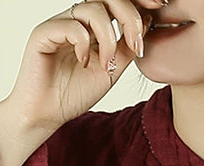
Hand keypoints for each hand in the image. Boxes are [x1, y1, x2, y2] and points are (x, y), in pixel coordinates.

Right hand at [0, 0, 165, 139]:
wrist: (46, 115)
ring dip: (108, 36)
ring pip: (92, 8)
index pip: (116, 3)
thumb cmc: (73, 94)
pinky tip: (84, 63)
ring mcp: (60, 24)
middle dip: (129, 15)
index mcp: (92, 27)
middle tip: (136, 41)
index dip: (138, 1)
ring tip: (107, 63)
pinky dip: (84, 44)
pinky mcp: (44, 33)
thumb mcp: (111, 71)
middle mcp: (76, 20)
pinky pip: (72, 26)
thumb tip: (146, 22)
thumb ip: (126, 48)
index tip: (159, 6)